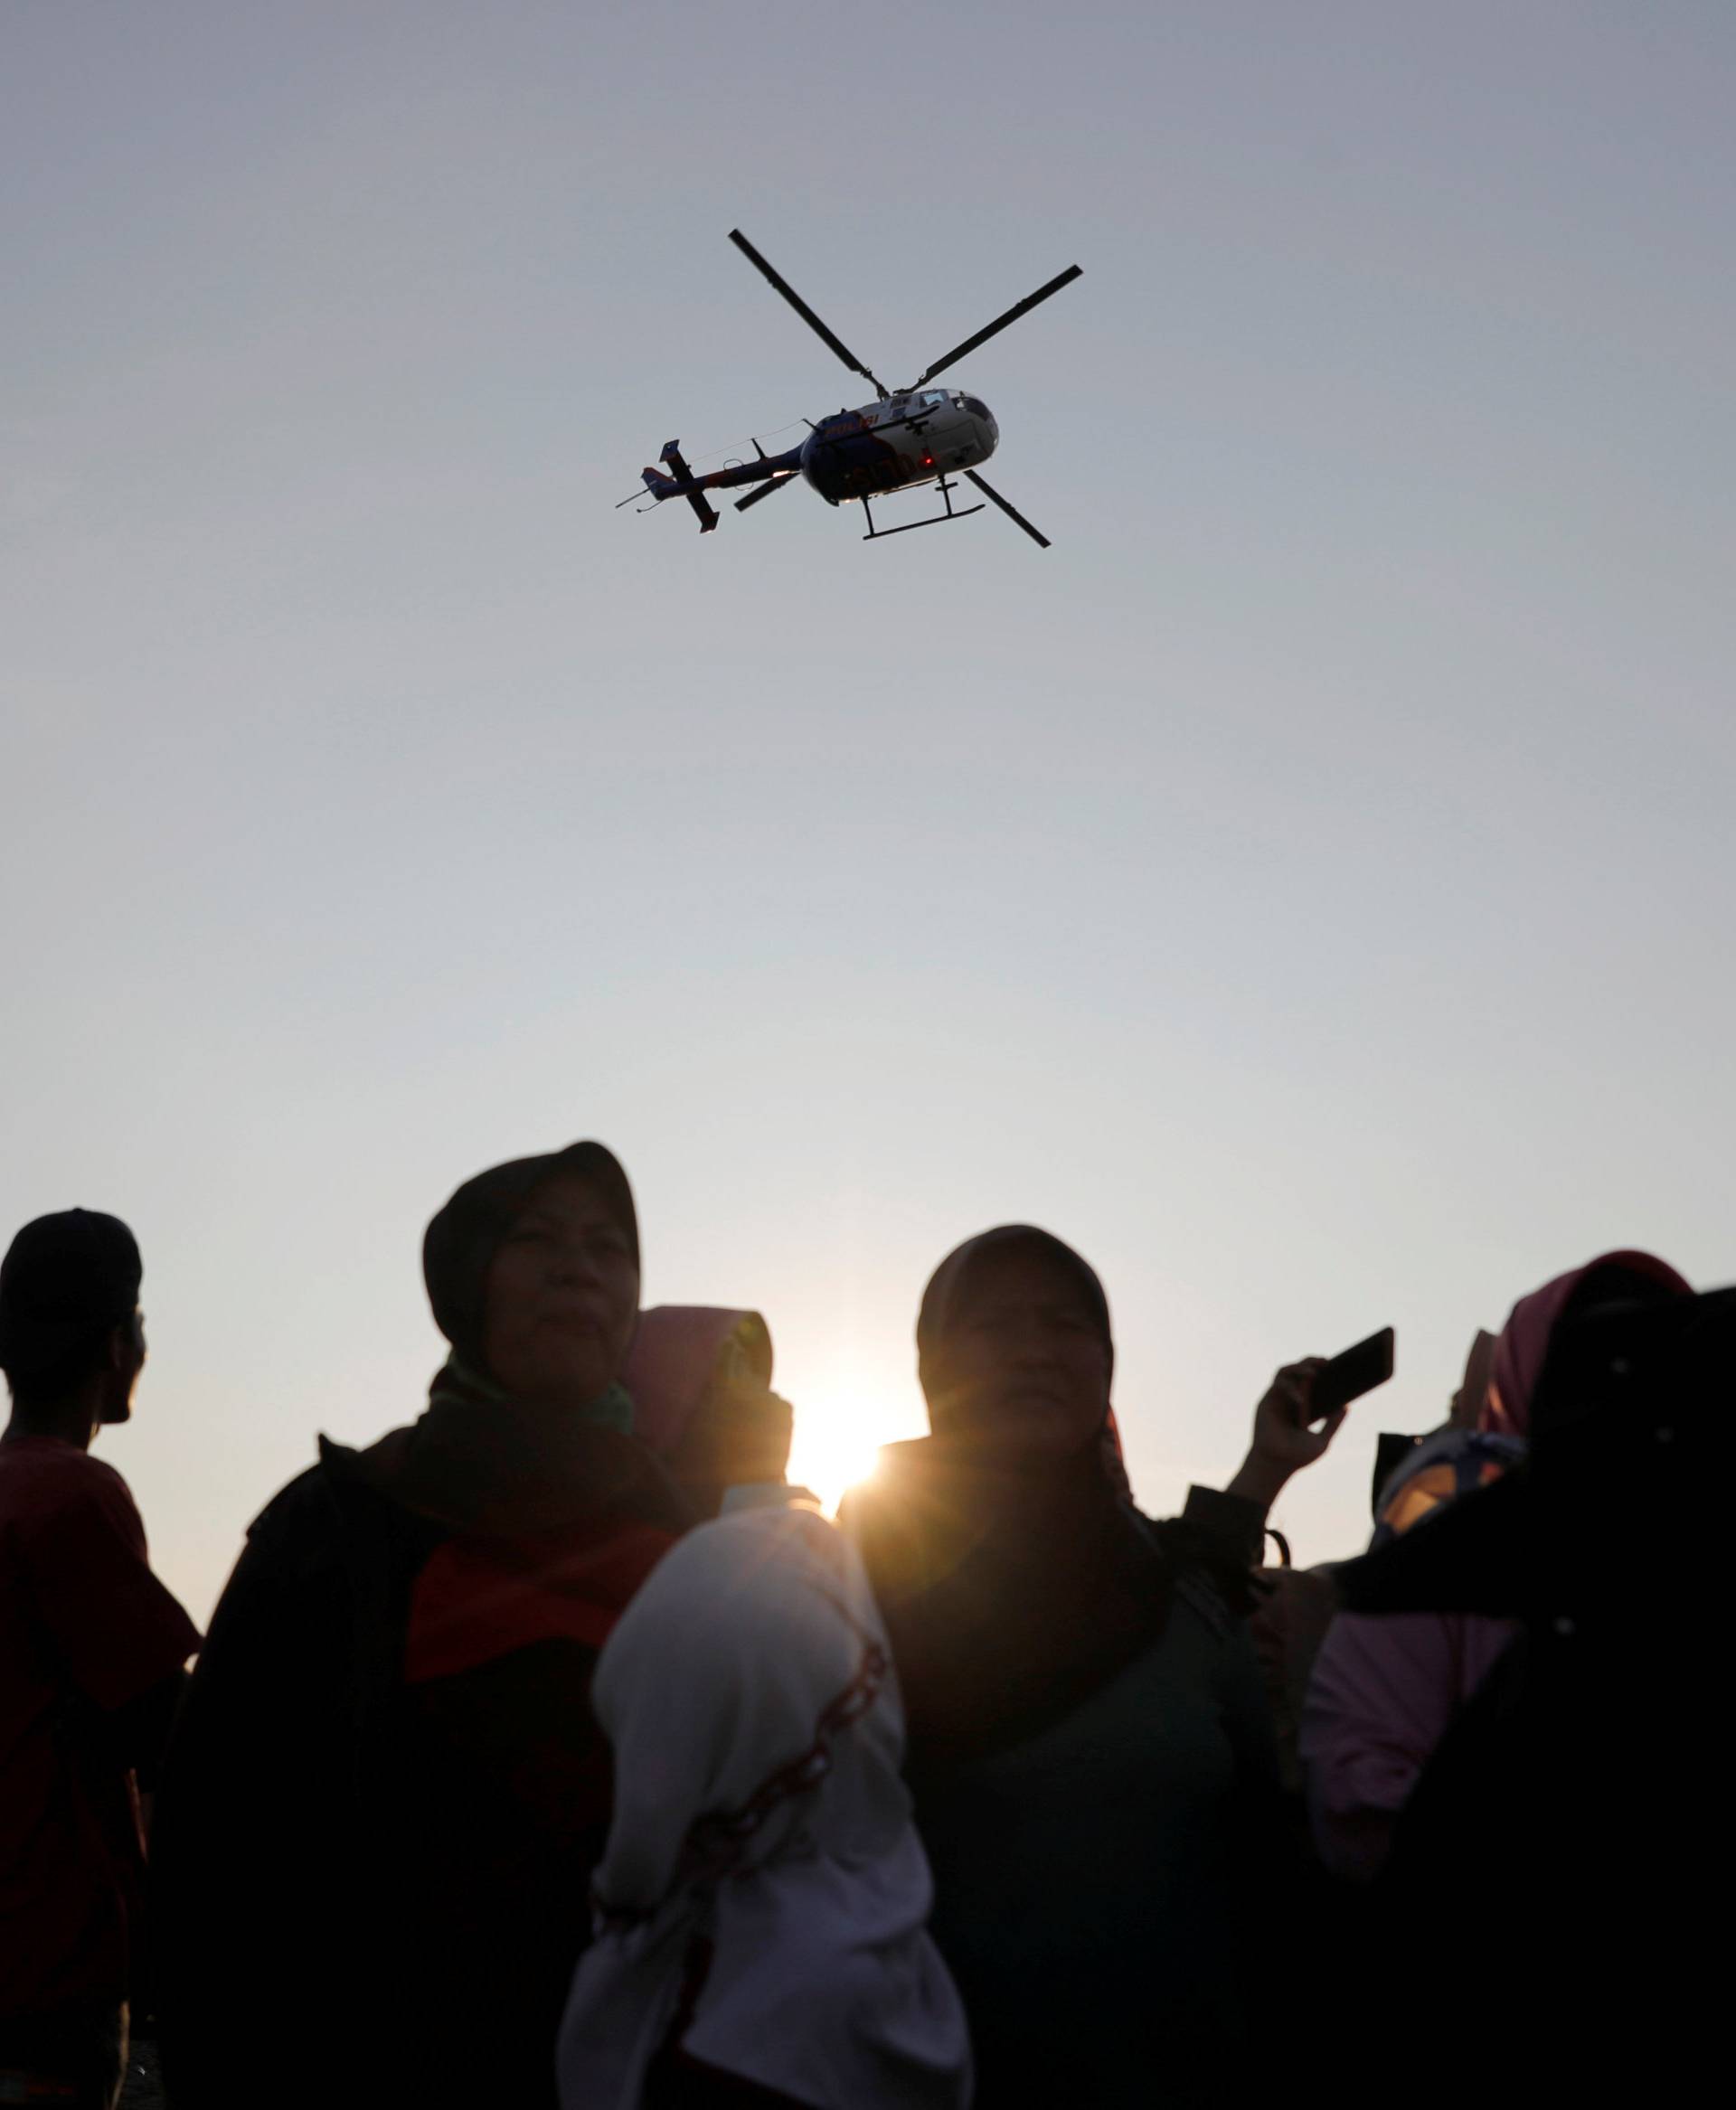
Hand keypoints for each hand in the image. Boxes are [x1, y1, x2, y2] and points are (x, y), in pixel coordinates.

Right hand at [1252, 1358, 1343, 1472]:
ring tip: (1313, 1372)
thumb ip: (1333, 1424)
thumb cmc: (1297, 1456)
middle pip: (1297, 1371)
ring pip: (1285, 1372)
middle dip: (1310, 1362)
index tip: (1333, 1365)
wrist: (1278, 1465)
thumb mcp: (1322, 1440)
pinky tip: (1301, 1400)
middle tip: (1325, 1361)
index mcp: (1302, 1406)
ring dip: (1298, 1367)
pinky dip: (1290, 1389)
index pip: (1310, 1381)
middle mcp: (1289, 1399)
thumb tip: (1346, 1407)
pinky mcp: (1266, 1401)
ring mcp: (1277, 1398)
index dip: (1320, 1370)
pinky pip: (1278, 1386)